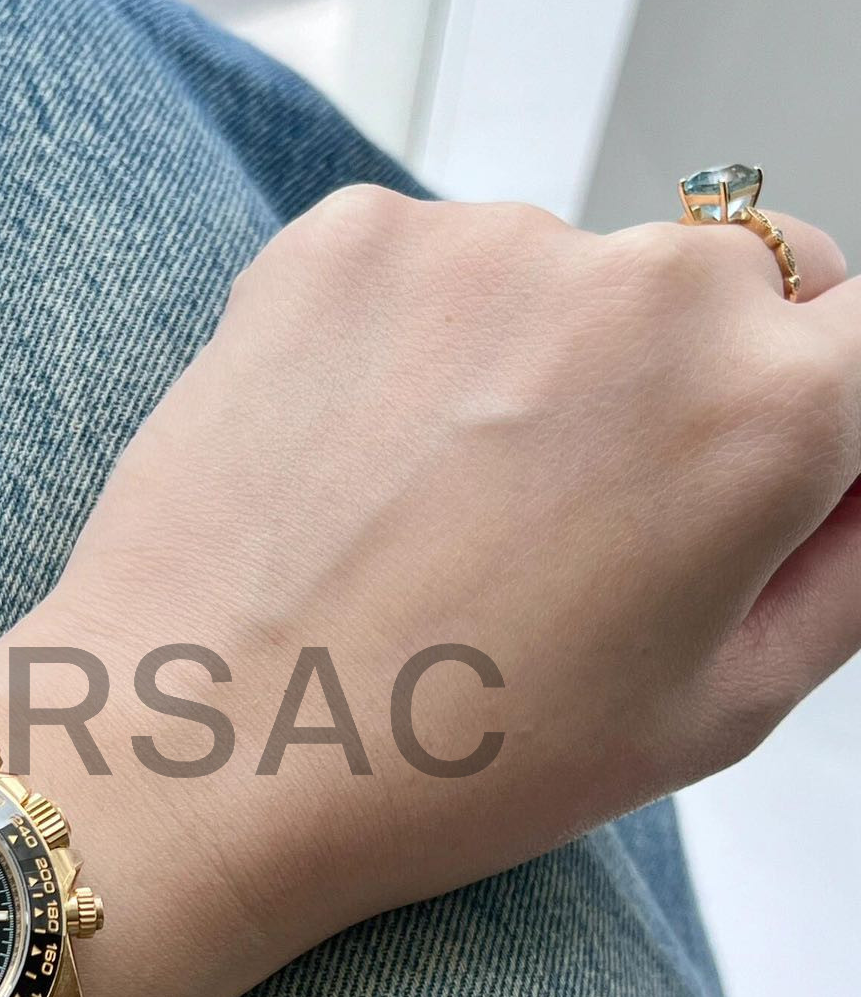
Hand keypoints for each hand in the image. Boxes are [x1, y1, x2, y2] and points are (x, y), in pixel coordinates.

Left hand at [0, 189, 858, 996]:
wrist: (202, 749)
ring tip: (438, 507)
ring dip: (538, 354)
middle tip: (576, 511)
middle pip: (731, 280)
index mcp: (769, 405)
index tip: (751, 458)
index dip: (825, 400)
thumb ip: (847, 560)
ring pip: (569, 270)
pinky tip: (359, 461)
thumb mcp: (717, 710)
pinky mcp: (349, 237)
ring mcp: (486, 245)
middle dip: (687, 374)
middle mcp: (645, 287)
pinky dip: (415, 339)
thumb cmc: (451, 759)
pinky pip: (431, 265)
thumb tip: (860, 471)